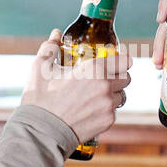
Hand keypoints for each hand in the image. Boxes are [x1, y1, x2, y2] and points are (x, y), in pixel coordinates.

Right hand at [22, 29, 131, 145]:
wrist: (42, 131)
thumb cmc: (40, 98)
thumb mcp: (40, 68)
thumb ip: (50, 47)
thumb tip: (55, 34)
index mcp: (94, 69)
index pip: (125, 60)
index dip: (122, 60)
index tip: (117, 61)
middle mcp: (106, 86)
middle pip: (126, 78)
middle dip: (116, 76)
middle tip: (102, 78)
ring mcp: (108, 105)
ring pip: (120, 95)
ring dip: (112, 94)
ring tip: (94, 96)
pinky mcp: (108, 121)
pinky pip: (114, 111)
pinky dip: (106, 109)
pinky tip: (90, 109)